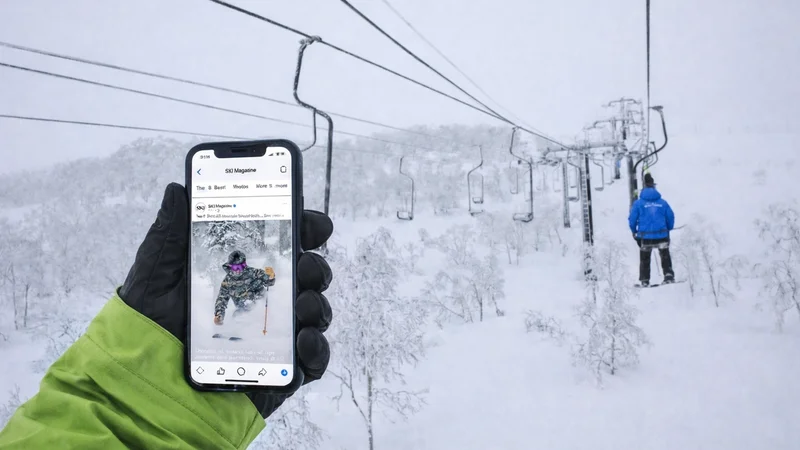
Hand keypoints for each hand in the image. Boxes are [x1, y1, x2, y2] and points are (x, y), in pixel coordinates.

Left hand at [118, 183, 333, 418]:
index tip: (311, 221)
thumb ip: (170, 232)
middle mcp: (264, 301)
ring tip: (301, 303)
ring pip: (315, 312)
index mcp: (242, 272)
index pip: (283, 245)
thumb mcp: (156, 273)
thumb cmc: (147, 326)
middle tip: (302, 263)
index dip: (304, 228)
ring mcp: (275, 335)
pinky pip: (313, 359)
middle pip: (306, 275)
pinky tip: (302, 339)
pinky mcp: (280, 369)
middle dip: (314, 264)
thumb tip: (178, 188)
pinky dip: (316, 347)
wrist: (141, 384)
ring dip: (317, 302)